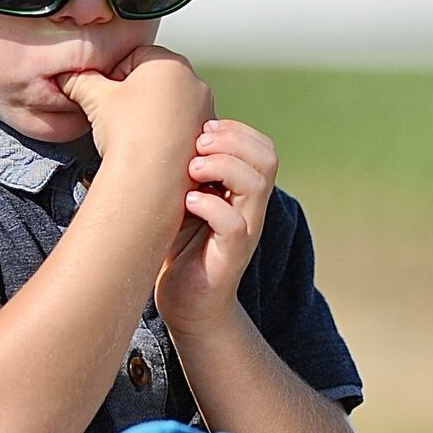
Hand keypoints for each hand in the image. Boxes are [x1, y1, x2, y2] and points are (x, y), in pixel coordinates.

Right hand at [57, 46, 214, 173]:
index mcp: (170, 63)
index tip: (106, 94)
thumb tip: (69, 76)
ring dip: (152, 113)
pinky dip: (168, 133)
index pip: (135, 56)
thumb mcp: (95, 98)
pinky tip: (151, 146)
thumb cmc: (128, 137)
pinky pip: (183, 127)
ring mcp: (205, 112)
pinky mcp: (206, 138)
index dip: (114, 75)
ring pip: (171, 104)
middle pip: (156, 79)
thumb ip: (80, 79)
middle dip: (135, 94)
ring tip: (134, 133)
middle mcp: (195, 84)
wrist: (149, 182)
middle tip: (118, 115)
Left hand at [155, 119, 278, 334]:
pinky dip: (211, 207)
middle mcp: (250, 209)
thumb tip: (164, 128)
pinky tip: (188, 203)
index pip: (263, 147)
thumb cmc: (178, 246)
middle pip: (268, 158)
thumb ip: (186, 169)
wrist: (185, 304)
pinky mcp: (231, 257)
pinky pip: (235, 225)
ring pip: (256, 185)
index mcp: (243, 191)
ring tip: (193, 170)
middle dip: (232, 140)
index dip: (237, 130)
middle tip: (198, 143)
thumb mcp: (182, 198)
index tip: (202, 128)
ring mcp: (245, 232)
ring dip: (223, 167)